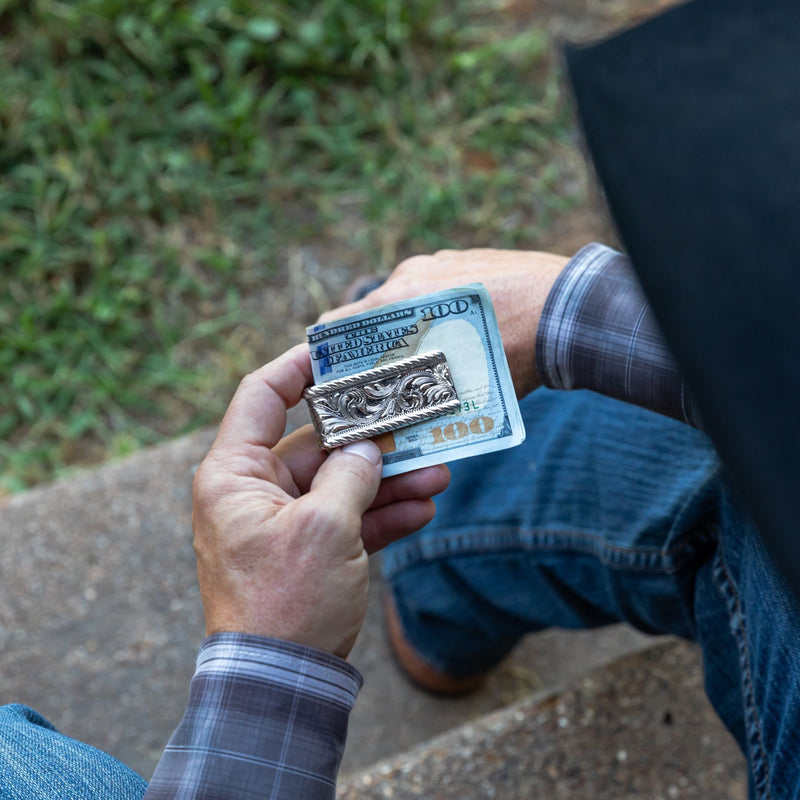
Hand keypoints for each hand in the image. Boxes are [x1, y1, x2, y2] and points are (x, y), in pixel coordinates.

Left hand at [192, 344, 449, 658]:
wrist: (281, 683)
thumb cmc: (286, 601)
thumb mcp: (324, 528)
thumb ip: (350, 475)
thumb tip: (367, 448)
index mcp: (236, 474)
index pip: (261, 396)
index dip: (299, 367)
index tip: (338, 351)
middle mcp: (255, 492)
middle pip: (317, 443)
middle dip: (371, 439)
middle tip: (415, 421)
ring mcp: (285, 522)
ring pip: (341, 483)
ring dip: (389, 480)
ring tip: (438, 474)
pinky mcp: (309, 552)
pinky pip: (348, 520)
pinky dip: (382, 515)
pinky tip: (424, 510)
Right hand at [319, 249, 569, 397]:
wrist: (570, 311)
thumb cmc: (513, 356)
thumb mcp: (458, 384)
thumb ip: (417, 391)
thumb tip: (393, 418)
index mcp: (395, 301)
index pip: (336, 325)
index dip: (333, 353)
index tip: (337, 376)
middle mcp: (409, 275)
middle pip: (371, 314)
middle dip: (375, 345)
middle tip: (388, 373)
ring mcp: (440, 263)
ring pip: (407, 300)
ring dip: (410, 326)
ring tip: (435, 354)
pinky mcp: (467, 258)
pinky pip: (438, 286)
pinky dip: (440, 308)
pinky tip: (463, 331)